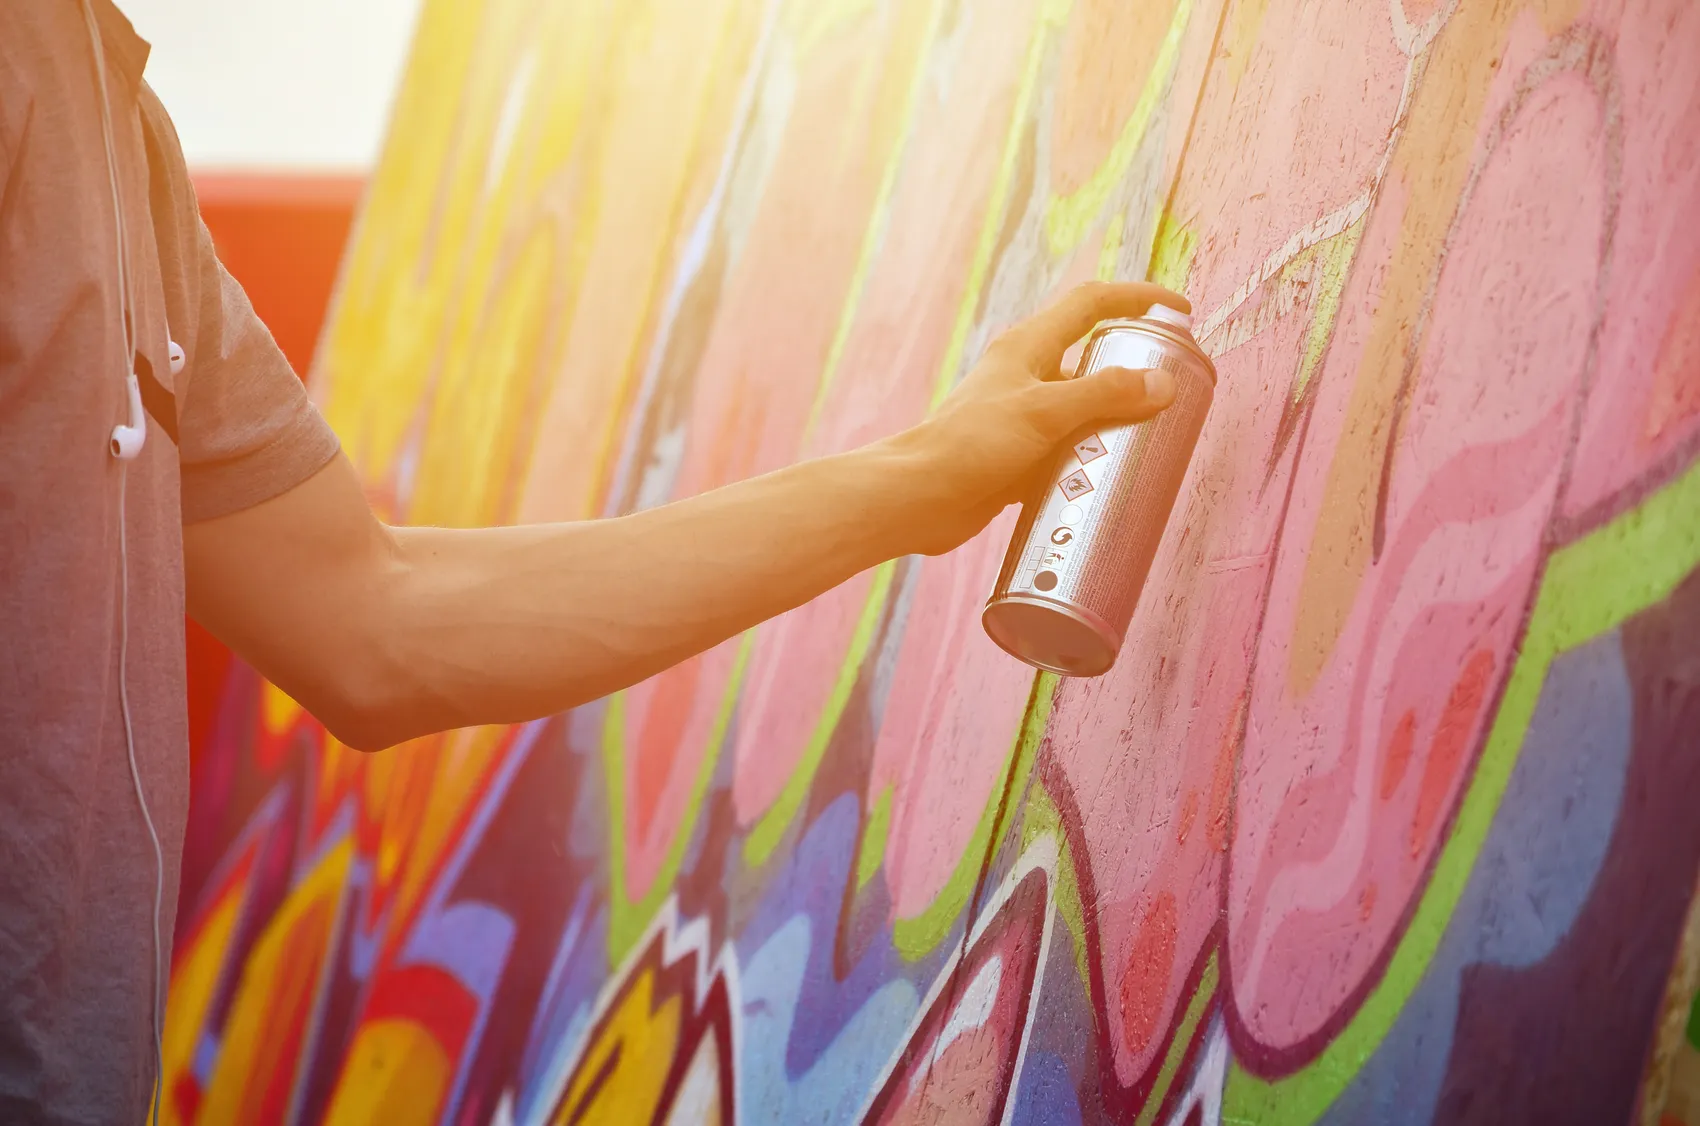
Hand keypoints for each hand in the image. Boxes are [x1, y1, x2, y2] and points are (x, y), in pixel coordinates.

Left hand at [886, 280, 1189, 555]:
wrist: (917, 498)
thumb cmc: (971, 443)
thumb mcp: (1044, 412)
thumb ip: (1103, 395)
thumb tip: (1161, 384)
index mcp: (1029, 346)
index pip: (1092, 303)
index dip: (1137, 298)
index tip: (1179, 312)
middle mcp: (1026, 375)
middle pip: (1092, 359)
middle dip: (1134, 372)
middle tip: (1175, 393)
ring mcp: (1022, 418)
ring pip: (1083, 410)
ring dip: (1115, 423)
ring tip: (1157, 442)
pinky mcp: (1018, 457)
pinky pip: (1067, 451)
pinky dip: (1091, 462)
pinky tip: (1114, 481)